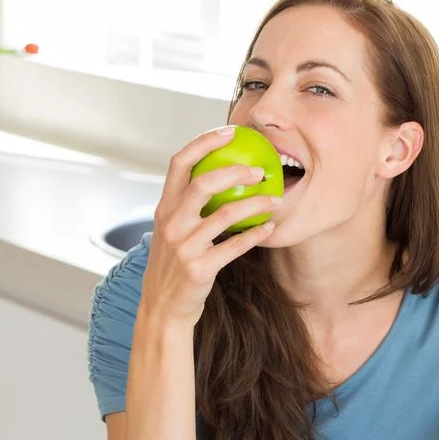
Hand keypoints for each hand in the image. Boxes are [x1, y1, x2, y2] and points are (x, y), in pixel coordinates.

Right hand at [139, 126, 281, 327]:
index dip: (204, 143)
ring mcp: (184, 247)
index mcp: (164, 208)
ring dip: (255, 204)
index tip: (229, 131)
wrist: (163, 309)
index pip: (179, 163)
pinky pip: (235, 246)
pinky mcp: (199, 268)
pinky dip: (256, 235)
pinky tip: (270, 228)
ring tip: (275, 200)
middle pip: (203, 184)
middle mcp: (171, 223)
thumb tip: (219, 178)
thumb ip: (186, 207)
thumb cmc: (173, 265)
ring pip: (225, 215)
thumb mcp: (171, 232)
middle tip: (260, 170)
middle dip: (235, 171)